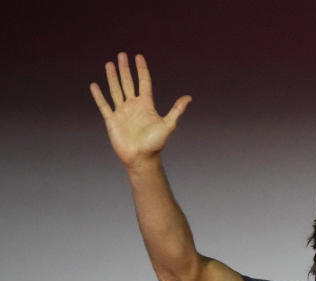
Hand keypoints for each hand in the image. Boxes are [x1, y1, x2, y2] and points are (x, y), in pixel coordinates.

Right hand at [90, 52, 190, 168]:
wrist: (141, 158)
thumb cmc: (156, 144)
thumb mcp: (168, 125)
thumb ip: (176, 110)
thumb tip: (189, 98)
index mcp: (146, 105)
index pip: (143, 82)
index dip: (141, 70)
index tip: (138, 57)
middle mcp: (134, 106)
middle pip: (128, 83)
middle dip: (125, 69)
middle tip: (122, 55)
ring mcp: (122, 112)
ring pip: (116, 90)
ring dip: (112, 77)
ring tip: (109, 64)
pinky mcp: (112, 120)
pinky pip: (104, 105)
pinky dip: (99, 96)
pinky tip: (95, 85)